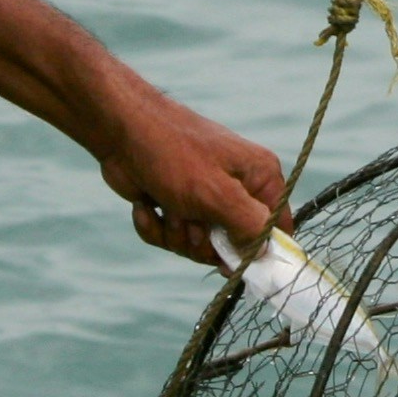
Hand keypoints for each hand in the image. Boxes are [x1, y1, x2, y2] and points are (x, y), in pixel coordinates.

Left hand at [98, 93, 292, 266]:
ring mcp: (205, 199)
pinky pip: (171, 238)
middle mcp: (238, 188)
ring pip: (198, 246)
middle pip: (233, 246)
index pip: (278, 230)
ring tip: (166, 205)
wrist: (120, 133)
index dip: (259, 253)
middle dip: (203, 243)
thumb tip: (268, 253)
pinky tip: (146, 203)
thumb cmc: (174, 155)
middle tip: (190, 223)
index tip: (232, 263)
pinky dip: (155, 226)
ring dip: (176, 234)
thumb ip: (250, 226)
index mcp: (260, 178)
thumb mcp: (218, 195)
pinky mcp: (176, 205)